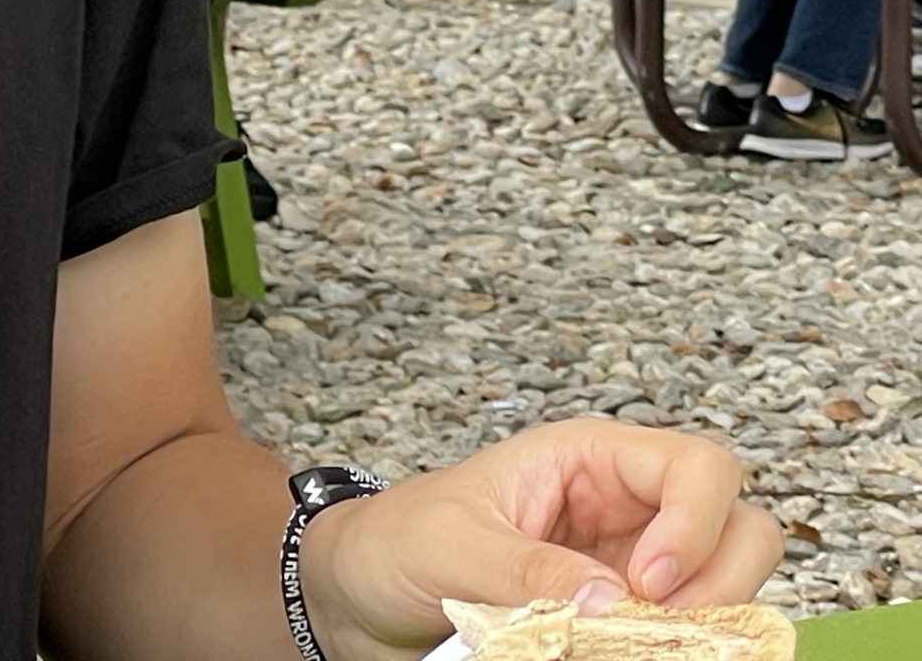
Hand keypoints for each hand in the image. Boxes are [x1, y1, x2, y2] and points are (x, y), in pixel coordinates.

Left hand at [298, 420, 780, 660]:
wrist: (360, 594)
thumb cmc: (396, 543)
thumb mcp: (450, 546)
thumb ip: (528, 568)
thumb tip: (613, 599)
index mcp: (587, 459)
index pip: (697, 467)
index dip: (697, 521)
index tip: (648, 582)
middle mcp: (625, 507)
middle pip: (739, 525)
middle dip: (722, 577)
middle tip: (660, 623)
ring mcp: (632, 564)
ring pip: (730, 582)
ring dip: (712, 619)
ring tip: (644, 644)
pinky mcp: (625, 617)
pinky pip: (690, 630)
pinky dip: (685, 645)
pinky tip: (642, 654)